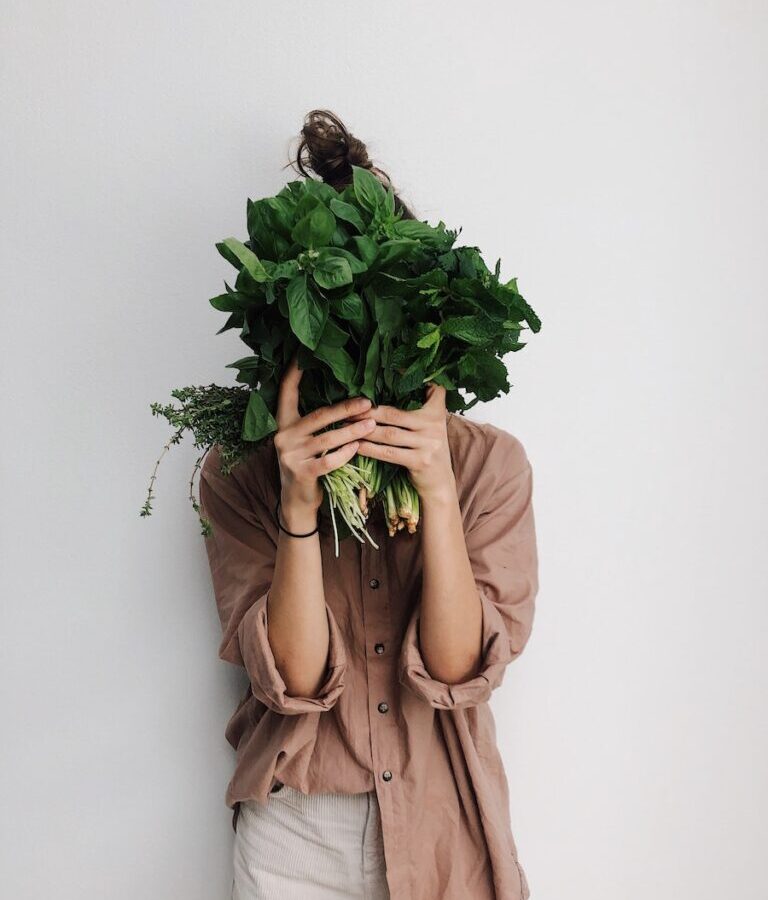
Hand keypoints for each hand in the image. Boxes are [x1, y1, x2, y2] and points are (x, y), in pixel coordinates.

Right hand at [274, 355, 376, 522]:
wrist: (297, 502)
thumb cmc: (308, 465)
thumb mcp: (305, 441)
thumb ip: (316, 423)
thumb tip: (348, 400)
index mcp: (284, 423)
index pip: (286, 392)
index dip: (293, 373)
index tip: (303, 354)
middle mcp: (283, 436)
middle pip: (318, 416)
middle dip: (345, 408)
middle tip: (368, 402)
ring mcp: (290, 455)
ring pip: (327, 439)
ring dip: (353, 431)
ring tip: (372, 425)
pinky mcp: (301, 473)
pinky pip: (328, 460)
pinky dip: (345, 453)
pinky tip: (359, 447)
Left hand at [348, 383, 455, 502]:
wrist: (440, 483)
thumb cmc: (427, 450)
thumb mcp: (430, 426)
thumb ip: (418, 409)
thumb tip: (391, 385)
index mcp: (436, 412)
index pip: (426, 390)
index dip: (405, 380)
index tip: (384, 375)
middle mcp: (434, 425)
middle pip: (394, 414)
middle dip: (368, 412)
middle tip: (348, 410)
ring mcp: (428, 444)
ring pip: (389, 434)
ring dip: (364, 430)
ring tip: (346, 426)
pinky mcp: (420, 461)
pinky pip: (389, 453)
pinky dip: (370, 449)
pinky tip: (356, 446)